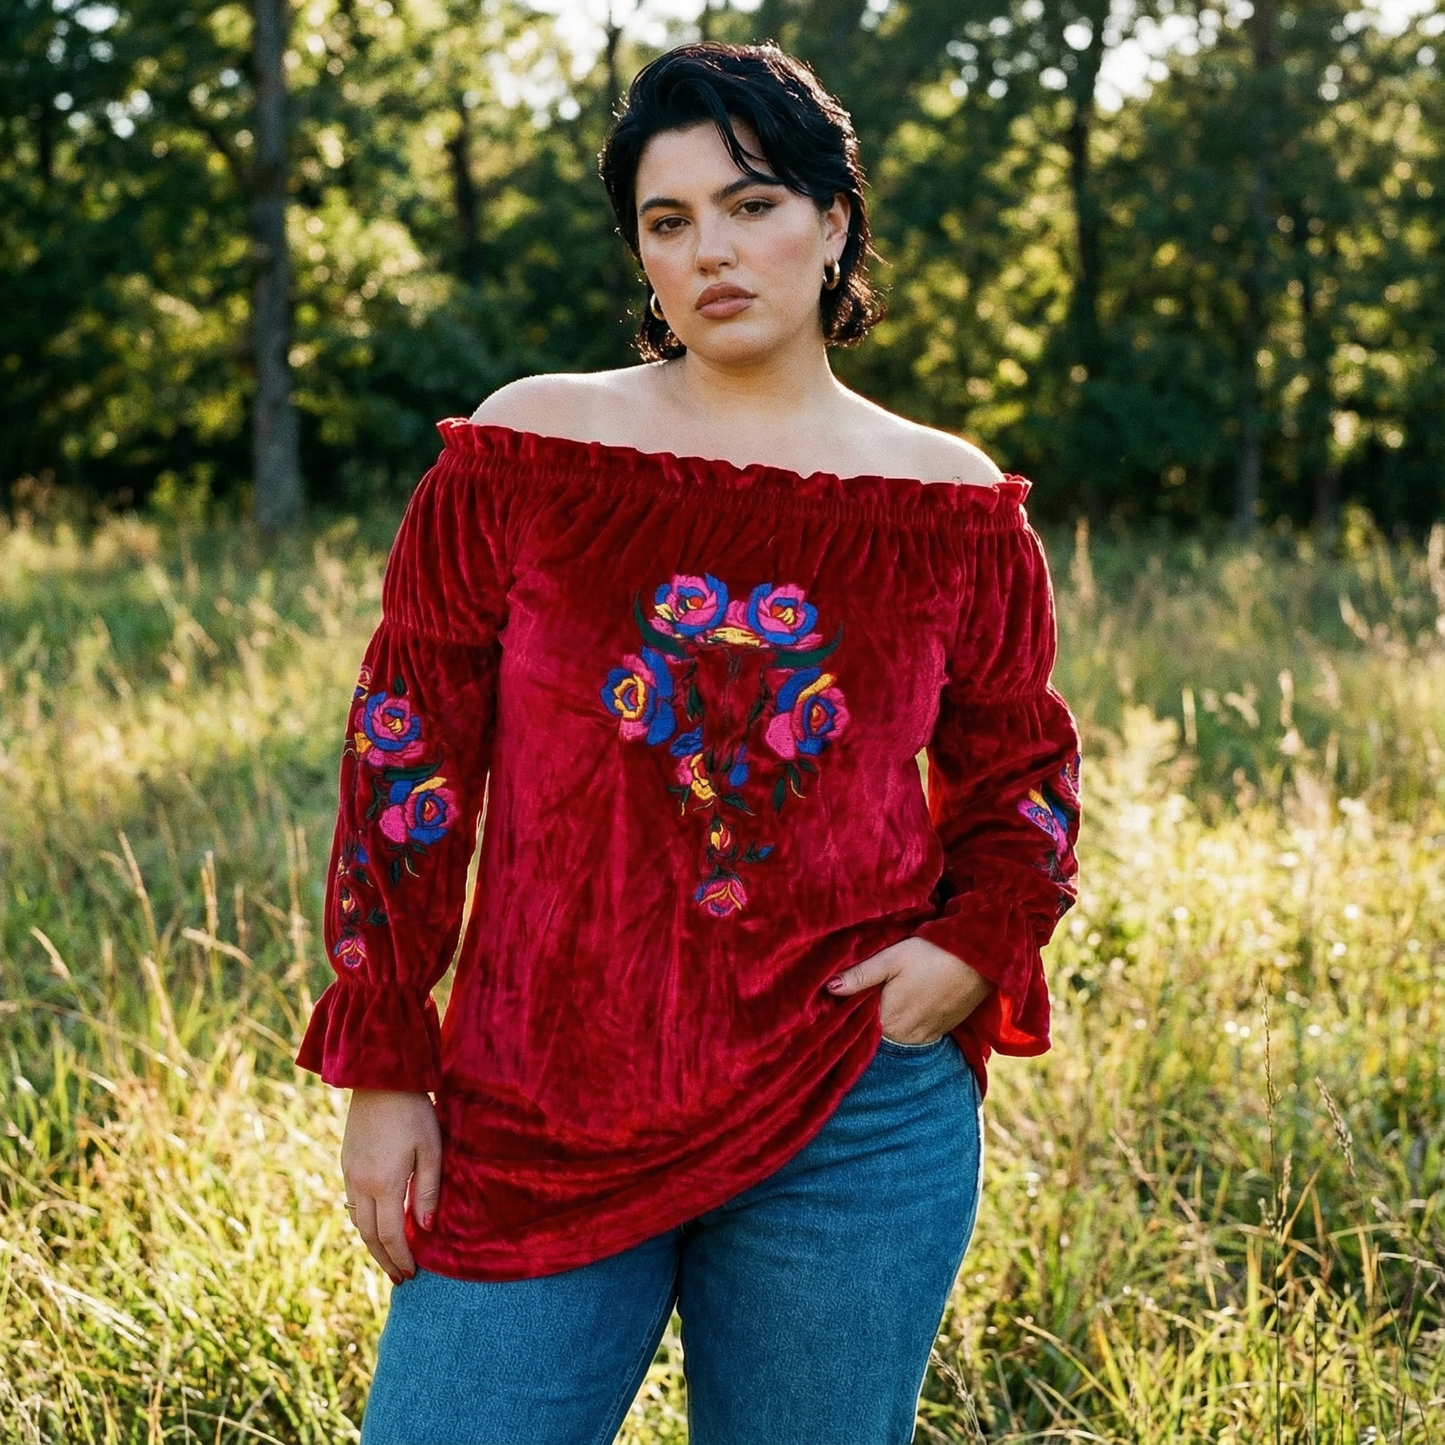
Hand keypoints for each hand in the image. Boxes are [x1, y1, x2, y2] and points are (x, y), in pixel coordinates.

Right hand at [341, 1089, 441, 1284]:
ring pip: (357, 1222)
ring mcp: (349, 1173)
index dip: (401, 1258)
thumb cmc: (414, 1112)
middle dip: (385, 1260)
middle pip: (369, 1236)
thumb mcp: (431, 1149)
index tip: (412, 1274)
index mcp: (384, 1183)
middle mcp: (361, 1184)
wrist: (379, 1078)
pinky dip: (364, 1222)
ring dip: (372, 1244)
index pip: (390, 1235)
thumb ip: (428, 1191)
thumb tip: (425, 1230)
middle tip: (400, 1277)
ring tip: (389, 1257)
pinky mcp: (346, 1162)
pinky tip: (376, 1224)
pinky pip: (351, 1203)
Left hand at [827, 936, 992, 1044]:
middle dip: (865, 1020)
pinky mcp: (943, 1030)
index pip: (858, 1030)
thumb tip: (829, 988)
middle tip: (855, 999)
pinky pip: (916, 1033)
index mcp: (890, 1022)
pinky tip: (904, 1004)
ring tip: (881, 1000)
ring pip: (897, 1035)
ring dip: (888, 1022)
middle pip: (877, 1034)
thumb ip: (861, 975)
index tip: (834, 1006)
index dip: (846, 1017)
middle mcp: (907, 1038)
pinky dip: (906, 1023)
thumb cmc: (934, 955)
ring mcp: (927, 1036)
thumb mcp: (892, 958)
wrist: (983, 960)